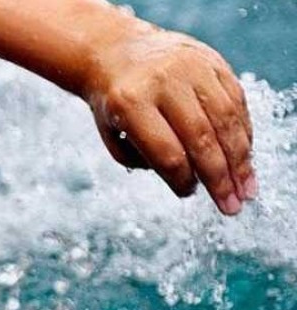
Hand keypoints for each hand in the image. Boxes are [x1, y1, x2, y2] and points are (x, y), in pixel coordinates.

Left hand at [85, 30, 254, 214]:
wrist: (118, 53)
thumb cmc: (115, 103)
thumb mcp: (113, 134)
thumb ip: (144, 159)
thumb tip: (190, 179)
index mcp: (130, 102)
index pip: (166, 152)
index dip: (181, 180)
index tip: (188, 194)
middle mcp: (164, 81)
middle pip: (201, 138)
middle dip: (219, 177)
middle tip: (231, 206)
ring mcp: (192, 67)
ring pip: (226, 119)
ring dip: (240, 159)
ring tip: (246, 189)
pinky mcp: (214, 61)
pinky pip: (236, 101)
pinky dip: (243, 133)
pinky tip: (244, 158)